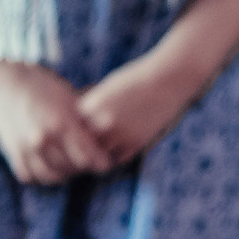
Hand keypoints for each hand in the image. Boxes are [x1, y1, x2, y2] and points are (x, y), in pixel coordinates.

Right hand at [0, 61, 114, 185]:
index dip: (102, 162)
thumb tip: (110, 129)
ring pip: (52, 176)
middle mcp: (44, 138)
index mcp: (62, 123)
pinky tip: (47, 165)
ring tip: (69, 165)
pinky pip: (30, 175)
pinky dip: (40, 174)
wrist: (2, 79)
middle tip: (88, 162)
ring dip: (64, 173)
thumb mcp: (68, 97)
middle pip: (74, 169)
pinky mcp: (11, 150)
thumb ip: (87, 118)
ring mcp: (25, 147)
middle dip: (84, 167)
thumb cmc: (40, 84)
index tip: (104, 158)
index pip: (92, 159)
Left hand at [76, 50, 203, 165]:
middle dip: (81, 142)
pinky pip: (117, 158)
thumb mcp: (107, 89)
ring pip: (98, 154)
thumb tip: (79, 121)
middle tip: (80, 145)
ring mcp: (121, 135)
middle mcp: (104, 121)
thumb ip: (92, 106)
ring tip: (95, 151)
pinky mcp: (136, 144)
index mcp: (93, 104)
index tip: (74, 127)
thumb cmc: (134, 80)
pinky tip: (111, 152)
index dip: (73, 126)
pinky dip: (112, 157)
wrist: (166, 81)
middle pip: (82, 141)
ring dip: (96, 153)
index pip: (72, 124)